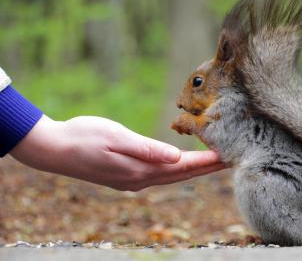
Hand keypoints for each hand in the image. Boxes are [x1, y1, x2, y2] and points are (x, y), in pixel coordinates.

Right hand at [10, 115, 224, 190]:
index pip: (182, 167)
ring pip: (172, 176)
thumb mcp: (116, 138)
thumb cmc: (83, 137)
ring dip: (193, 169)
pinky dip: (176, 169)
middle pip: (181, 175)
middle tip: (230, 159)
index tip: (228, 156)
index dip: (206, 162)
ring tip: (212, 161)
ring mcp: (132, 181)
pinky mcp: (125, 177)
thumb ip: (147, 150)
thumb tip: (177, 158)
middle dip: (206, 168)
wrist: (53, 149)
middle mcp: (140, 180)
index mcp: (140, 170)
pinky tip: (180, 163)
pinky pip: (159, 175)